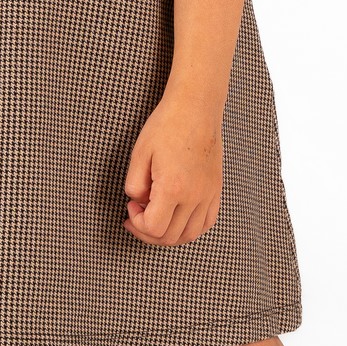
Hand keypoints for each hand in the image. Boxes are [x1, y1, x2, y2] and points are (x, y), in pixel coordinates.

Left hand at [122, 94, 222, 245]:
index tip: (131, 206)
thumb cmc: (167, 126)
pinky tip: (177, 218)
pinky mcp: (215, 189)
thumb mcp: (139, 154)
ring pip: (189, 234)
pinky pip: (206, 222)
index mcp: (173, 188)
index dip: (136, 223)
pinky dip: (190, 228)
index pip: (154, 228)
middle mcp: (194, 196)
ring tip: (156, 220)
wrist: (195, 108)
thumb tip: (139, 203)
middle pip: (170, 236)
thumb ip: (134, 186)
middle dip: (148, 232)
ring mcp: (208, 194)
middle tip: (137, 216)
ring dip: (168, 235)